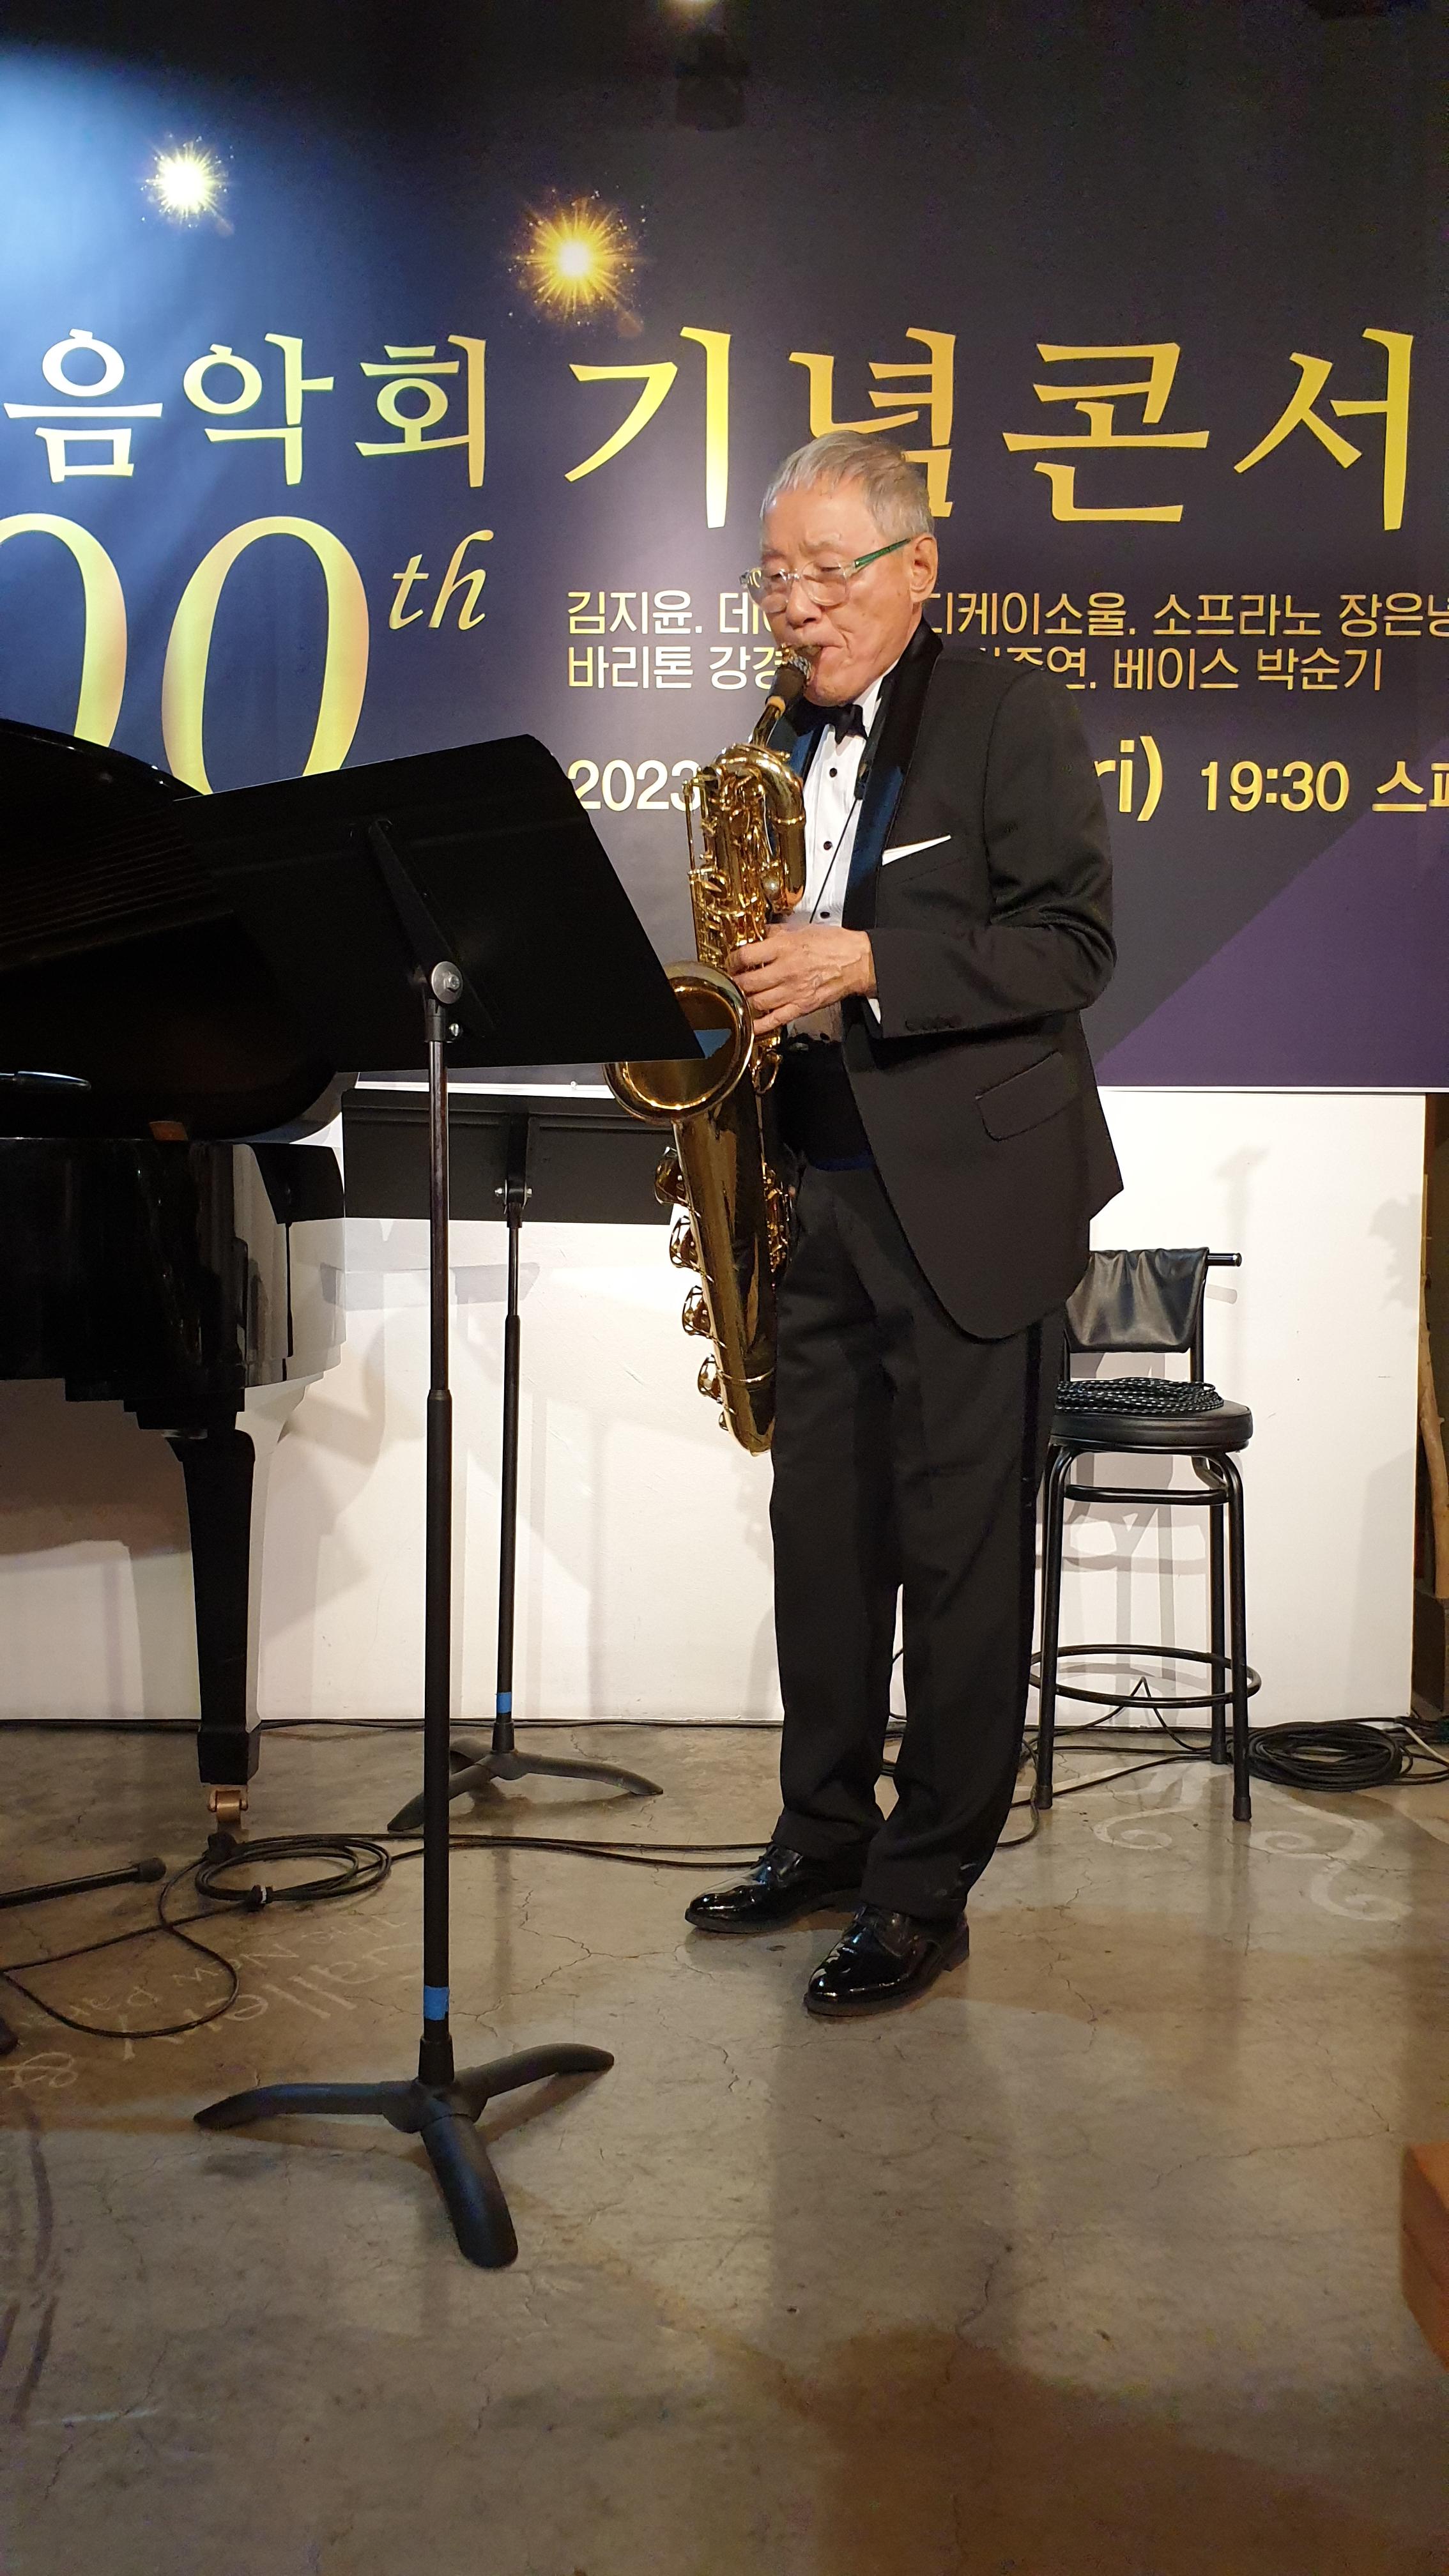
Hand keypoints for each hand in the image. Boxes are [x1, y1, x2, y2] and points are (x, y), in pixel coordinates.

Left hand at [729, 924, 876, 1036]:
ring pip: (757, 1002)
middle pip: (747, 982)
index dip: (733, 960)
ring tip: (739, 997)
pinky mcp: (801, 1007)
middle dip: (734, 982)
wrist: (858, 962)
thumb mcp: (803, 929)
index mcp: (784, 948)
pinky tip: (749, 1024)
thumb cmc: (835, 945)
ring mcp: (792, 992)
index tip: (731, 962)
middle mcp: (785, 971)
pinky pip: (775, 1019)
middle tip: (731, 981)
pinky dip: (759, 1024)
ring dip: (744, 1001)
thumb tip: (762, 934)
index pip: (746, 956)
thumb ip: (778, 933)